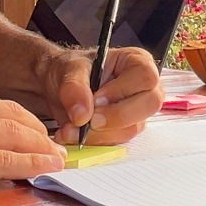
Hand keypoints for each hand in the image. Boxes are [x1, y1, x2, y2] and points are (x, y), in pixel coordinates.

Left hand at [45, 46, 162, 144]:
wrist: (57, 88)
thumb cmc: (71, 70)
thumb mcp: (69, 69)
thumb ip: (74, 88)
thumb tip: (82, 115)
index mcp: (137, 62)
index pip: (145, 77)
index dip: (122, 91)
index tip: (96, 99)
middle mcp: (143, 88)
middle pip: (149, 105)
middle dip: (116, 116)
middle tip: (88, 119)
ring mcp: (136, 113)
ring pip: (131, 129)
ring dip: (98, 134)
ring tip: (69, 128)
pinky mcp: (124, 131)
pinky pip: (115, 143)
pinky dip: (92, 142)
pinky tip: (73, 135)